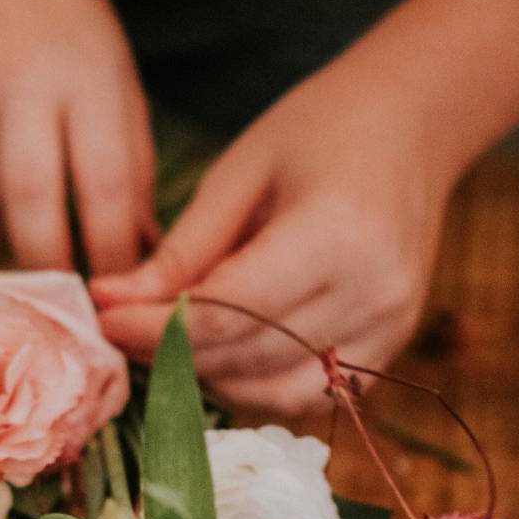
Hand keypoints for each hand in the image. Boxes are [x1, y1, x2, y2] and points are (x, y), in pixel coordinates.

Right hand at [0, 0, 155, 272]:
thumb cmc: (73, 45)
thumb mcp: (120, 89)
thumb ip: (131, 174)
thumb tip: (141, 263)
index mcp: (90, 76)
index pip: (104, 184)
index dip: (107, 251)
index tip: (109, 292)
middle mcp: (21, 72)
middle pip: (27, 199)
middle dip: (43, 261)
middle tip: (53, 288)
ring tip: (12, 188)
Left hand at [91, 56, 453, 413]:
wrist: (414, 125)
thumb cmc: (320, 130)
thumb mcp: (240, 173)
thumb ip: (182, 250)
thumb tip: (111, 303)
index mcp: (336, 236)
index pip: (226, 313)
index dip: (155, 327)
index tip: (104, 318)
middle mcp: (372, 294)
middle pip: (246, 357)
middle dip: (171, 354)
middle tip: (122, 330)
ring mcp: (390, 328)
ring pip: (273, 390)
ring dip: (208, 378)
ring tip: (165, 342)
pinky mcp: (391, 347)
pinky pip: (308, 393)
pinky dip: (255, 385)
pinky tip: (220, 354)